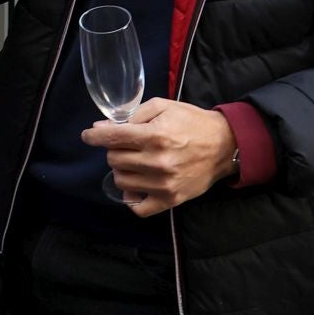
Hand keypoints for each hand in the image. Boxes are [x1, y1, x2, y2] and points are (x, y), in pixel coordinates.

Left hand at [81, 99, 238, 218]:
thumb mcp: (163, 107)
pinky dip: (132, 196)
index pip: (112, 138)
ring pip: (120, 180)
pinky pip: (138, 207)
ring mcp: (164, 184)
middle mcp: (158, 162)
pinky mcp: (170, 200)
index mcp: (155, 135)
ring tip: (135, 162)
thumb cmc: (192, 122)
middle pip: (114, 159)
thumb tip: (103, 128)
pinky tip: (138, 183)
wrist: (224, 145)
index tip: (88, 135)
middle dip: (115, 149)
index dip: (94, 136)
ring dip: (122, 170)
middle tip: (128, 145)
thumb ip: (132, 115)